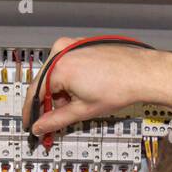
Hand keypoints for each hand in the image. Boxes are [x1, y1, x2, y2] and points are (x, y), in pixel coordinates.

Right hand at [23, 37, 171, 137]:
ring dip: (58, 92)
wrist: (142, 73)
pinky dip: (66, 80)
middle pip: (43, 83)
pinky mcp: (79, 44)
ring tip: (72, 107)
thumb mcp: (83, 110)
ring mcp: (70, 45)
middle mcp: (61, 52)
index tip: (30, 123)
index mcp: (58, 67)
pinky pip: (63, 64)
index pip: (34, 93)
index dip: (31, 112)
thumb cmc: (120, 86)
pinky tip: (77, 92)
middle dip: (47, 103)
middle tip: (51, 121)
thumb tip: (40, 127)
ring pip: (53, 74)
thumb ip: (56, 120)